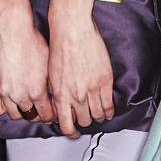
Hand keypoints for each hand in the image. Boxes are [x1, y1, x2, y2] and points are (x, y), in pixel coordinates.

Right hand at [0, 0, 53, 122]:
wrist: (10, 28)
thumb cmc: (31, 40)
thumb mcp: (49, 64)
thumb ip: (51, 85)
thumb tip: (57, 96)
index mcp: (37, 90)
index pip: (47, 115)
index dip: (51, 116)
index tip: (52, 115)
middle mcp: (20, 94)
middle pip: (31, 116)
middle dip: (38, 114)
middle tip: (40, 109)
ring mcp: (4, 92)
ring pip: (15, 115)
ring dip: (22, 112)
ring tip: (26, 105)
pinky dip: (5, 108)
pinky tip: (11, 102)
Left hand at [47, 0, 114, 138]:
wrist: (71, 28)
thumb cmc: (59, 46)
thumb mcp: (51, 75)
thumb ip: (56, 94)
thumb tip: (59, 107)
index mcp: (59, 95)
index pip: (65, 125)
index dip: (70, 132)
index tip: (73, 132)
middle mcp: (75, 95)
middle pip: (84, 122)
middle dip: (85, 122)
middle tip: (87, 120)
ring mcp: (91, 89)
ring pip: (98, 116)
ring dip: (98, 117)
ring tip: (99, 114)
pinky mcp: (104, 81)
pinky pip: (109, 105)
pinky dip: (110, 111)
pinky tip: (108, 110)